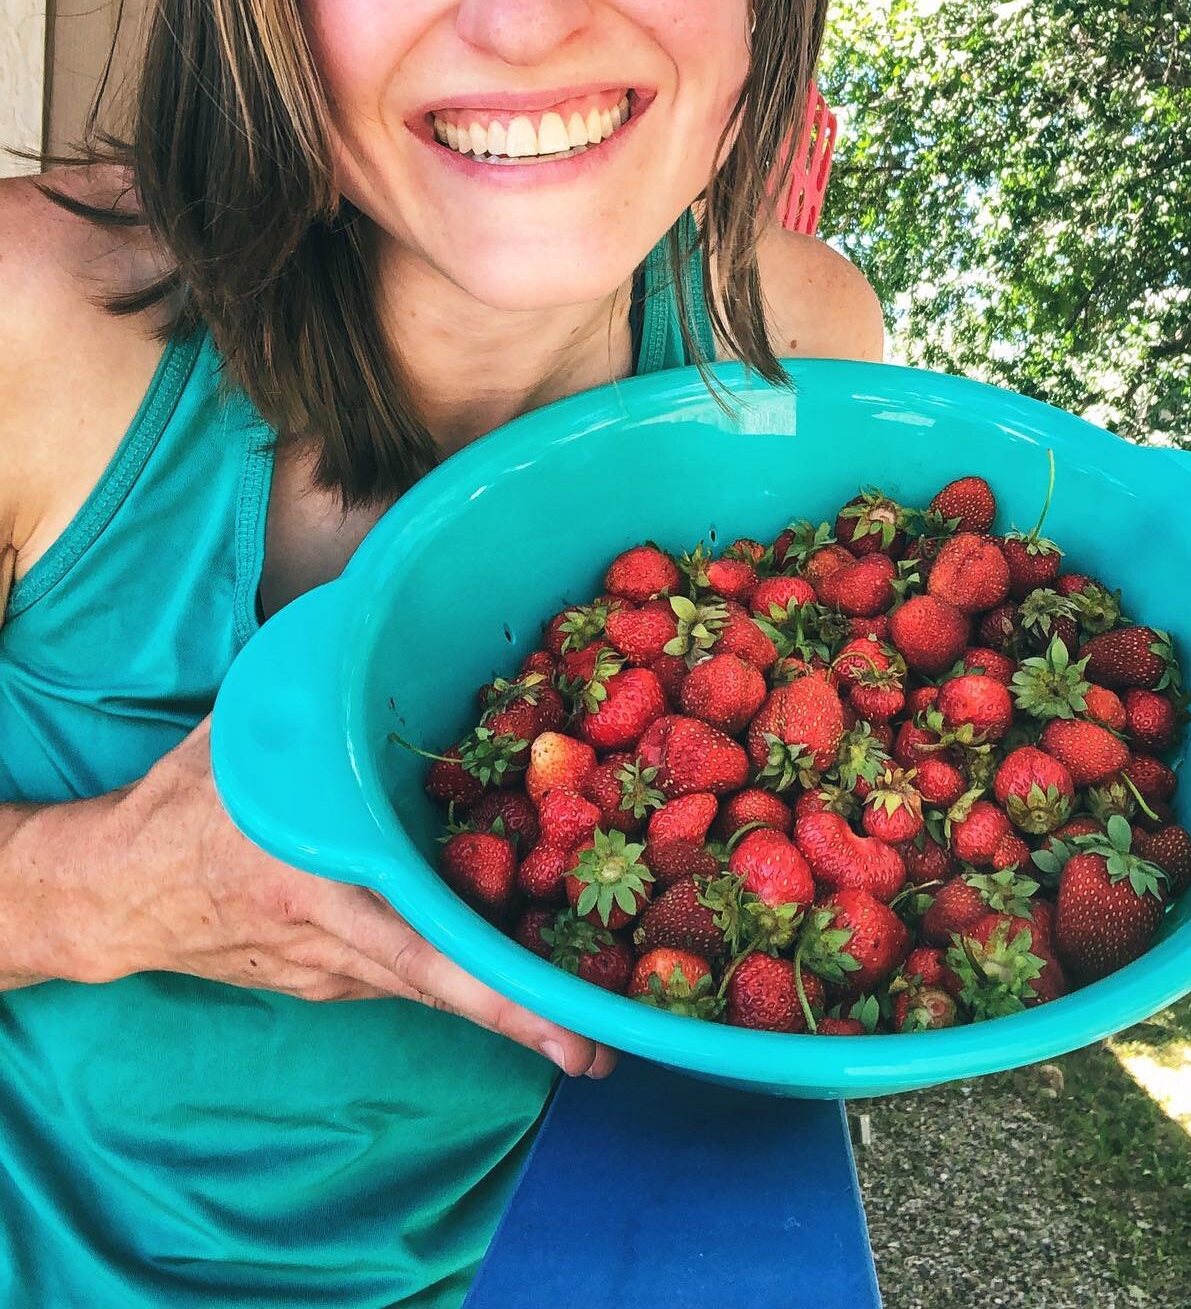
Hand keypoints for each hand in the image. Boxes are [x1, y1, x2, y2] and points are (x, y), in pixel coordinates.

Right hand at [66, 718, 616, 1078]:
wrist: (109, 895)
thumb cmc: (182, 808)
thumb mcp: (249, 741)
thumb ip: (319, 695)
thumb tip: (376, 618)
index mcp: (317, 886)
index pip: (419, 947)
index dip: (494, 989)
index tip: (566, 1030)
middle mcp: (334, 945)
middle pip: (443, 986)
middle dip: (523, 1018)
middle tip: (603, 1050)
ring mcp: (331, 974)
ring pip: (430, 986)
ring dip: (500, 999)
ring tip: (586, 1015)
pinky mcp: (330, 980)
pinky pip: (403, 974)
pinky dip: (453, 968)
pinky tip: (507, 959)